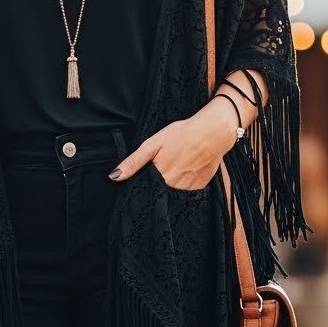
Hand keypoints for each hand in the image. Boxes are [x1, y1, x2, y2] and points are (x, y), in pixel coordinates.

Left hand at [108, 99, 239, 190]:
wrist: (213, 132)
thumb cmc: (181, 134)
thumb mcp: (153, 144)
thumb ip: (133, 162)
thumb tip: (114, 177)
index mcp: (160, 179)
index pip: (145, 191)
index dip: (143, 186)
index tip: (143, 180)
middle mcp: (174, 188)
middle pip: (159, 194)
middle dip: (156, 188)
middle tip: (162, 170)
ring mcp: (188, 190)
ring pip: (173, 194)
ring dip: (170, 188)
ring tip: (174, 170)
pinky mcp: (200, 187)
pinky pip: (187, 192)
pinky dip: (184, 186)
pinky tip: (185, 172)